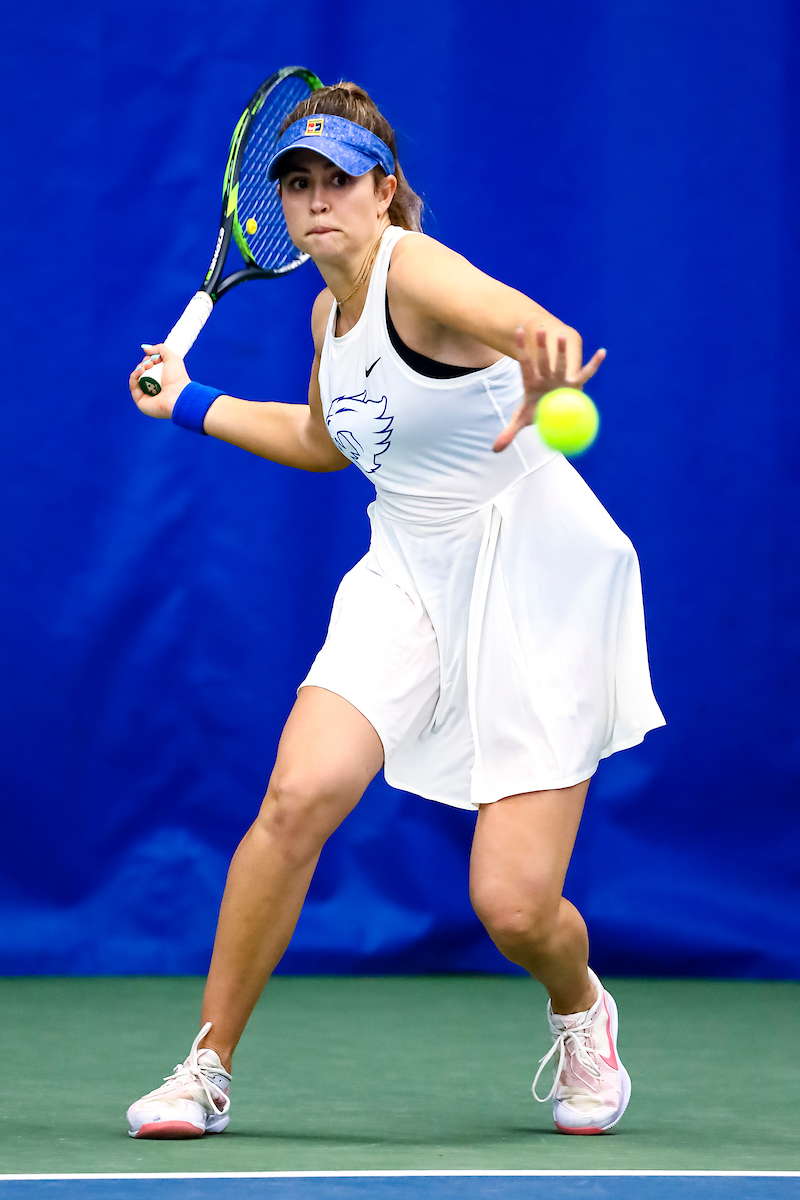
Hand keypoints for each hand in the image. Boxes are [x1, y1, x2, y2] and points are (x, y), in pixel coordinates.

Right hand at [129, 344, 189, 418]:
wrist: (178, 395)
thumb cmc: (178, 378)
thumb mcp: (172, 357)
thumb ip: (160, 349)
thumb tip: (145, 349)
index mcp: (163, 380)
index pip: (151, 368)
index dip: (149, 360)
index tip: (155, 358)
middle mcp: (155, 387)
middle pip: (143, 372)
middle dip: (144, 363)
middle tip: (152, 363)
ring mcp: (147, 395)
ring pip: (136, 378)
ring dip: (139, 368)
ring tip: (148, 366)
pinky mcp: (140, 401)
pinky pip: (133, 386)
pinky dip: (134, 376)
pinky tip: (140, 371)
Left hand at [493, 321, 605, 452]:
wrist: (551, 408)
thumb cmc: (536, 410)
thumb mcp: (522, 420)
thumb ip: (509, 433)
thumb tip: (495, 450)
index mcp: (531, 382)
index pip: (524, 363)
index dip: (522, 349)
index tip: (517, 331)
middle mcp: (546, 376)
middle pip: (543, 360)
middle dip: (542, 346)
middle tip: (540, 330)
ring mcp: (560, 377)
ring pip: (562, 361)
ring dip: (563, 349)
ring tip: (563, 334)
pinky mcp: (574, 382)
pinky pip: (586, 373)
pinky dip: (595, 363)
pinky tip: (602, 352)